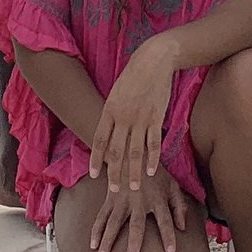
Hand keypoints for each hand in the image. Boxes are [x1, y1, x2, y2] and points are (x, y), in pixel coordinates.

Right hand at [88, 171, 190, 251]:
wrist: (132, 152)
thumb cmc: (155, 172)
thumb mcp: (172, 184)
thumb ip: (179, 205)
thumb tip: (183, 227)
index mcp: (157, 198)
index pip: (165, 220)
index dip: (169, 236)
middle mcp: (139, 201)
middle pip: (136, 225)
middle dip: (133, 243)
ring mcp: (122, 200)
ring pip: (114, 223)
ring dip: (107, 241)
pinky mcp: (110, 198)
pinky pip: (101, 216)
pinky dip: (96, 230)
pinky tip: (92, 245)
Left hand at [89, 35, 178, 192]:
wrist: (153, 60)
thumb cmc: (133, 76)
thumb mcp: (116, 93)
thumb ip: (112, 114)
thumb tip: (108, 135)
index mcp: (110, 110)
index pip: (100, 140)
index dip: (96, 159)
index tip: (94, 175)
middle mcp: (123, 117)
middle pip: (117, 151)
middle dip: (114, 173)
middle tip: (114, 190)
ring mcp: (140, 118)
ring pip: (135, 151)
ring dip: (133, 172)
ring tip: (133, 187)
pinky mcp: (156, 117)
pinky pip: (153, 142)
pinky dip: (152, 158)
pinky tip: (150, 171)